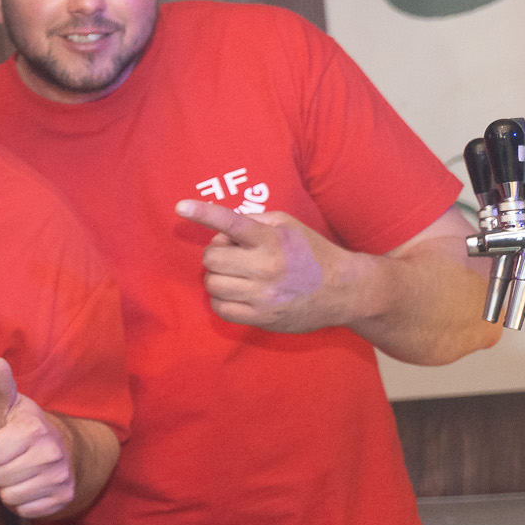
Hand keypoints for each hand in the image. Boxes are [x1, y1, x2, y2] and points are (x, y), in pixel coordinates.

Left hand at [0, 358, 73, 517]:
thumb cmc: (26, 427)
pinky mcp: (63, 498)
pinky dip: (23, 502)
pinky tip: (31, 486)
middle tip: (12, 460)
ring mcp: (60, 478)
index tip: (4, 443)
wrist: (67, 450)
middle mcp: (51, 453)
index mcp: (34, 429)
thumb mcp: (12, 406)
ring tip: (20, 472)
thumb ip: (1, 387)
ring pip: (9, 497)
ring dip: (9, 488)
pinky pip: (24, 511)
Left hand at [175, 200, 356, 332]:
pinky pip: (220, 309)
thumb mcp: (288, 225)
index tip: (181, 207)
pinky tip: (237, 293)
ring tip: (237, 274)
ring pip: (212, 284)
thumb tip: (222, 228)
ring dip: (218, 277)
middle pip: (212, 257)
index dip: (204, 213)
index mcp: (272, 240)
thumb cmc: (311, 252)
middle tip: (234, 254)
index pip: (232, 223)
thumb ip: (254, 221)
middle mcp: (266, 267)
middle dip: (217, 254)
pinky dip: (222, 299)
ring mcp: (262, 295)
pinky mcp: (261, 318)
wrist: (343, 290)